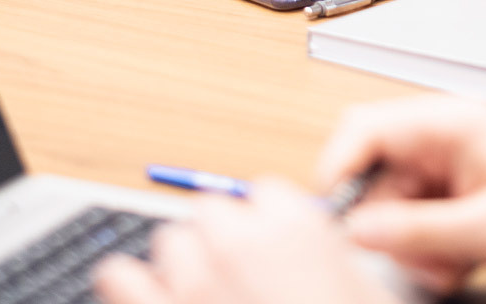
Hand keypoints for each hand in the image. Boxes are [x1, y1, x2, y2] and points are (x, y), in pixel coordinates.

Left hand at [92, 179, 401, 303]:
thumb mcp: (367, 297)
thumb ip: (330, 264)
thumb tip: (308, 258)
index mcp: (296, 232)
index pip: (264, 193)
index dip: (270, 223)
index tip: (274, 248)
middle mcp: (238, 246)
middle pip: (212, 211)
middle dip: (223, 239)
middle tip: (240, 278)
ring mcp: (190, 283)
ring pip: (170, 242)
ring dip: (182, 263)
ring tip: (201, 298)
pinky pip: (118, 276)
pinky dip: (130, 286)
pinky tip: (147, 299)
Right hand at [316, 97, 485, 292]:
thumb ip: (417, 230)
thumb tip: (359, 231)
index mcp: (449, 124)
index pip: (363, 128)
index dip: (337, 169)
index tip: (333, 216)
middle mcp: (441, 137)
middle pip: (373, 177)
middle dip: (386, 226)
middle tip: (416, 258)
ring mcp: (446, 164)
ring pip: (391, 206)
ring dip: (411, 244)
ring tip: (451, 264)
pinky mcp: (453, 191)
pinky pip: (415, 220)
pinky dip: (427, 247)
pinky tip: (459, 260)